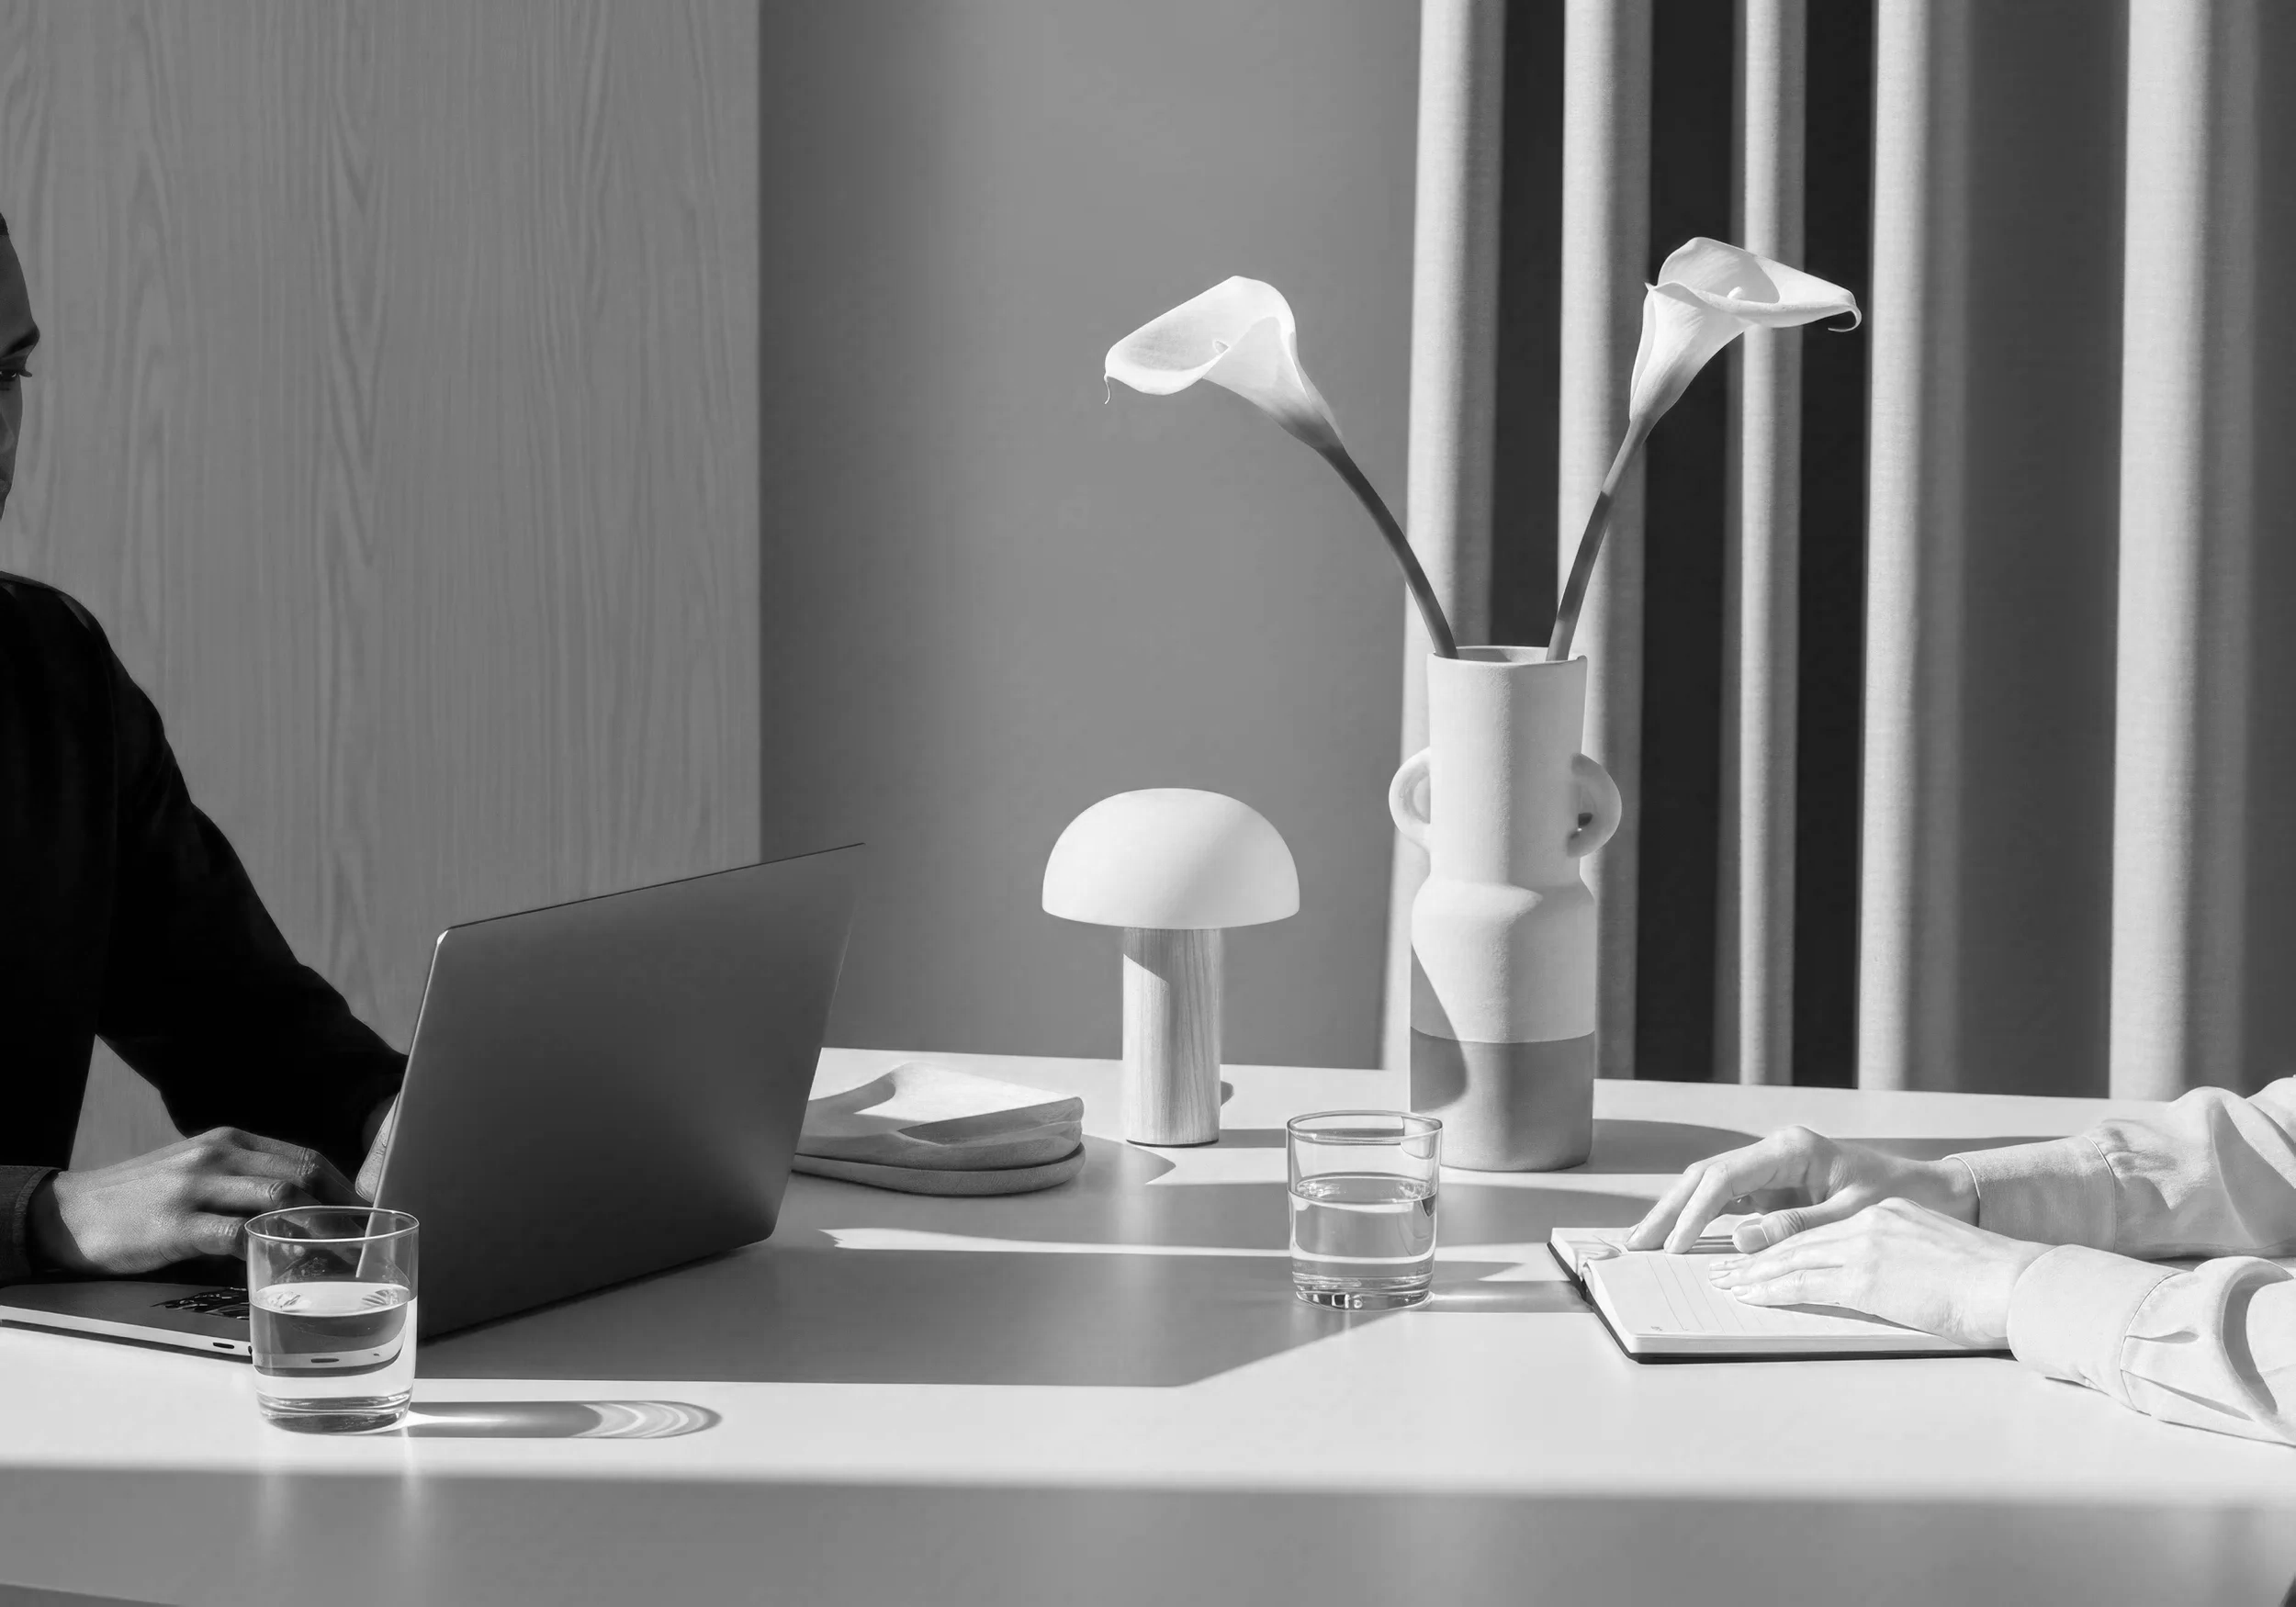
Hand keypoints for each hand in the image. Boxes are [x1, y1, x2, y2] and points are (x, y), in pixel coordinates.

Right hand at [29, 1128, 361, 1275]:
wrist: (70, 1212)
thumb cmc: (142, 1198)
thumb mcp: (197, 1172)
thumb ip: (244, 1182)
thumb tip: (303, 1212)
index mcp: (230, 1141)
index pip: (304, 1157)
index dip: (343, 1188)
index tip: (366, 1217)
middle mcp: (218, 1155)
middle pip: (302, 1174)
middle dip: (342, 1209)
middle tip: (366, 1241)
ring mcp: (196, 1187)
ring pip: (279, 1198)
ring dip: (318, 1229)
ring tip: (342, 1257)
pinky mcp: (176, 1225)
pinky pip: (237, 1235)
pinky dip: (271, 1250)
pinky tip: (290, 1266)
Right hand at [1627, 1125, 1977, 1252]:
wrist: (1936, 1193)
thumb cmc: (1904, 1199)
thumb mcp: (1854, 1216)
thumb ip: (1796, 1227)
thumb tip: (1739, 1239)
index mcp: (1792, 1149)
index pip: (1726, 1178)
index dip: (1695, 1213)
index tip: (1676, 1245)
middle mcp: (1775, 1153)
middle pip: (1706, 1177)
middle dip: (1669, 1210)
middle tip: (1636, 1242)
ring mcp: (1772, 1170)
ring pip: (1710, 1188)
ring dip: (1678, 1214)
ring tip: (1646, 1241)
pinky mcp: (1776, 1189)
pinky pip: (1729, 1203)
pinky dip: (1703, 1221)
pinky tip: (1681, 1241)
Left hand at [1709, 1198, 2048, 1347]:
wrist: (2017, 1282)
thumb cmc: (1991, 1283)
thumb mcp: (1937, 1258)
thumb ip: (1904, 1262)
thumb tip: (1890, 1283)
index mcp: (1889, 1215)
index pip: (1823, 1230)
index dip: (1786, 1244)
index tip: (1760, 1256)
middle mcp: (1871, 1222)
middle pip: (1799, 1241)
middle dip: (1757, 1258)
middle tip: (1726, 1270)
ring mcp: (1866, 1247)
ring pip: (1794, 1259)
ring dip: (1755, 1275)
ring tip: (1727, 1286)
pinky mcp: (1867, 1277)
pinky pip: (1806, 1283)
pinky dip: (1773, 1290)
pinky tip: (1751, 1298)